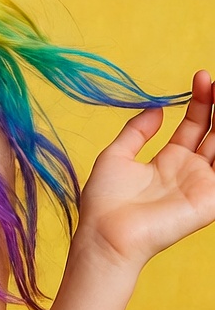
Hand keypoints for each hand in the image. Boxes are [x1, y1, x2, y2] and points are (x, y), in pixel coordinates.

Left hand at [76, 70, 214, 270]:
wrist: (105, 232)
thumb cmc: (105, 199)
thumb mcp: (117, 154)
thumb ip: (137, 131)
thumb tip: (156, 108)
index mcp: (169, 160)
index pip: (194, 126)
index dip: (201, 102)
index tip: (202, 77)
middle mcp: (190, 171)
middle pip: (214, 133)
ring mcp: (202, 185)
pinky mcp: (210, 200)